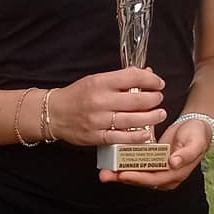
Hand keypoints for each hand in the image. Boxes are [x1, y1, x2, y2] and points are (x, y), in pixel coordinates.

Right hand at [49, 68, 168, 148]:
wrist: (54, 113)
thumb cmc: (77, 95)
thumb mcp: (96, 80)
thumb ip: (121, 79)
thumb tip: (146, 75)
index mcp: (100, 82)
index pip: (132, 77)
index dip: (151, 80)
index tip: (158, 83)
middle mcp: (100, 100)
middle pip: (137, 100)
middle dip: (154, 99)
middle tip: (159, 99)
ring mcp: (98, 120)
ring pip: (133, 119)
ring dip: (152, 117)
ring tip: (160, 114)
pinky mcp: (96, 136)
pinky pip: (121, 138)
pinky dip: (136, 136)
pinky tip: (146, 133)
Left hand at [99, 113, 211, 190]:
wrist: (197, 127)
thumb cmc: (198, 134)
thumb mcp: (196, 142)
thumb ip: (186, 154)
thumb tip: (173, 163)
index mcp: (176, 174)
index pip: (154, 179)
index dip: (138, 177)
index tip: (123, 174)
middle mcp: (166, 176)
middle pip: (142, 180)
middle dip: (123, 178)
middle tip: (106, 175)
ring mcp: (158, 170)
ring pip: (137, 174)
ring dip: (120, 174)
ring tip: (104, 172)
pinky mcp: (152, 163)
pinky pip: (136, 166)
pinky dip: (124, 165)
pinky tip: (111, 162)